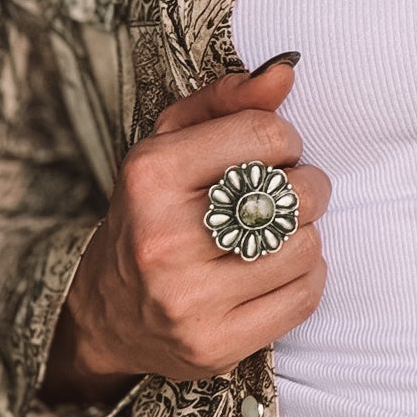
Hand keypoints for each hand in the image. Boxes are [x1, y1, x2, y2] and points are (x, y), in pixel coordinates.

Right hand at [41, 55, 329, 401]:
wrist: (111, 309)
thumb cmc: (155, 208)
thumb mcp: (174, 140)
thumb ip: (230, 99)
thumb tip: (285, 71)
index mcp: (151, 175)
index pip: (266, 137)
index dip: (285, 142)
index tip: (272, 155)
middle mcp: (164, 239)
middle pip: (294, 195)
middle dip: (304, 188)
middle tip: (284, 195)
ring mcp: (188, 300)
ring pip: (305, 249)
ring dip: (304, 236)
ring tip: (276, 235)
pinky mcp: (214, 345)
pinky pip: (304, 298)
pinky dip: (305, 278)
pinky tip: (277, 270)